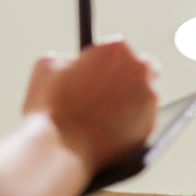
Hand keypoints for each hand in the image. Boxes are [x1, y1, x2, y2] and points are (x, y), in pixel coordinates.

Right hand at [23, 39, 158, 173]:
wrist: (58, 148)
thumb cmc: (50, 105)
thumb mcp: (47, 65)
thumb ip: (67, 59)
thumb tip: (74, 65)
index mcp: (116, 49)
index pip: (117, 47)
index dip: (105, 60)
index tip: (96, 70)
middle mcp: (139, 69)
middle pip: (142, 67)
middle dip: (127, 76)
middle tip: (108, 89)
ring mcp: (148, 100)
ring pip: (144, 96)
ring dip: (129, 102)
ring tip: (102, 116)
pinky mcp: (149, 127)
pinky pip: (142, 121)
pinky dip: (130, 124)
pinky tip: (109, 130)